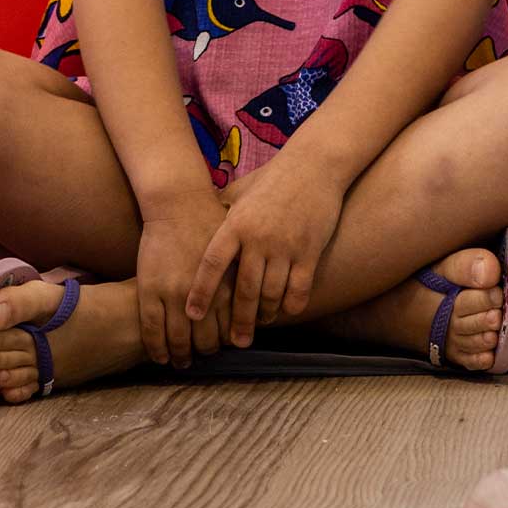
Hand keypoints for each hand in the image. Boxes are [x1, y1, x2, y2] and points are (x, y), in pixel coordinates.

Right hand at [136, 189, 233, 368]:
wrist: (179, 203)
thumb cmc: (210, 224)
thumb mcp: (236, 254)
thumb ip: (242, 281)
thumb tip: (252, 307)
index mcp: (228, 286)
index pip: (230, 329)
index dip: (227, 343)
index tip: (225, 347)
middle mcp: (204, 294)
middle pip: (206, 340)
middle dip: (206, 352)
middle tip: (204, 356)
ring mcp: (174, 293)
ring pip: (178, 339)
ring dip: (181, 356)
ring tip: (182, 361)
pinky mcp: (150, 290)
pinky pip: (152, 329)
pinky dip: (156, 348)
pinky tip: (160, 357)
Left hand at [187, 153, 344, 347]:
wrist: (315, 165)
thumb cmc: (273, 179)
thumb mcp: (241, 192)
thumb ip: (219, 212)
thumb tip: (193, 226)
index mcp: (236, 224)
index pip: (212, 265)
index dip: (201, 292)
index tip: (192, 315)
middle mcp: (259, 238)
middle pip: (243, 290)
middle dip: (238, 321)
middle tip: (234, 342)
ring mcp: (286, 246)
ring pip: (272, 295)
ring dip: (265, 315)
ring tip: (260, 324)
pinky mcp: (310, 251)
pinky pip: (299, 290)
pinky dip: (291, 306)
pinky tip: (285, 311)